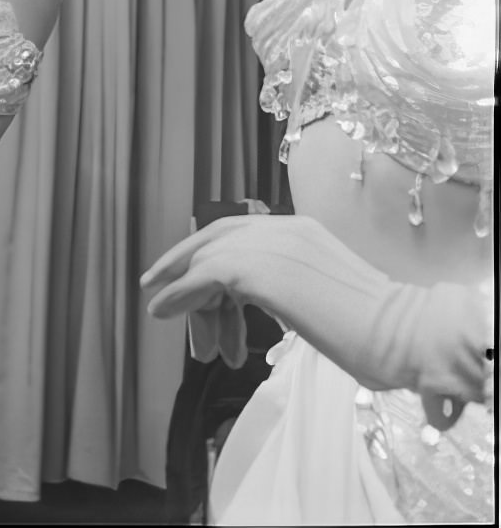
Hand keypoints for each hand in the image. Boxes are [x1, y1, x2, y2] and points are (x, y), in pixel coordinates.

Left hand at [141, 215, 494, 422]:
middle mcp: (281, 227)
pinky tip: (162, 311)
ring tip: (173, 324)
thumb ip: (285, 288)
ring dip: (184, 294)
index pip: (238, 233)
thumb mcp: (320, 296)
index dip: (205, 253)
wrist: (404, 334)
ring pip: (206, 261)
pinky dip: (178, 294)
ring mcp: (269, 244)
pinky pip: (202, 277)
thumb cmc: (375, 330)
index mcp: (299, 229)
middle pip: (215, 241)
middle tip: (157, 290)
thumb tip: (254, 301)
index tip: (183, 275)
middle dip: (182, 266)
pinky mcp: (256, 270)